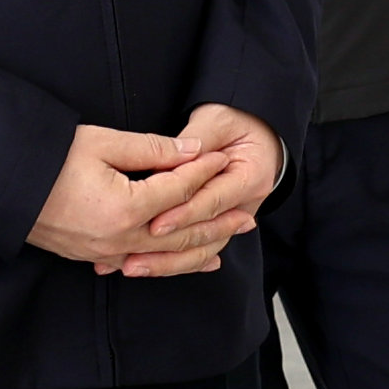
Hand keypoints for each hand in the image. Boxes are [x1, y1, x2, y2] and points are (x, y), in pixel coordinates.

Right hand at [32, 121, 267, 274]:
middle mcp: (120, 238)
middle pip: (181, 232)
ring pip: (164, 256)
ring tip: (225, 245)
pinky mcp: (91, 255)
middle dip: (217, 223)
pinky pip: (138, 263)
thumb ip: (151, 148)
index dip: (204, 172)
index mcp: (126, 208)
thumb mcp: (100, 142)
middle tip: (248, 218)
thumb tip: (191, 150)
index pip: (179, 189)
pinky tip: (178, 262)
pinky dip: (164, 262)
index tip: (223, 159)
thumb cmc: (46, 159)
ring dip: (198, 250)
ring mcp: (105, 252)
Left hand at [114, 103, 285, 275]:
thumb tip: (165, 159)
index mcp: (251, 177)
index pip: (212, 201)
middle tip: (132, 257)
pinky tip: (145, 268)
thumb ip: (192, 141)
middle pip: (205, 234)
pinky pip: (195, 250)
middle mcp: (246, 205)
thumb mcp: (215, 120)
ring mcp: (233, 220)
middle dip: (167, 247)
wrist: (257, 131)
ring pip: (200, 251)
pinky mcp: (218, 227)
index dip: (182, 213)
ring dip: (166, 262)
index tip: (154, 224)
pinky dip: (171, 260)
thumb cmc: (236, 120)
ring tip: (131, 267)